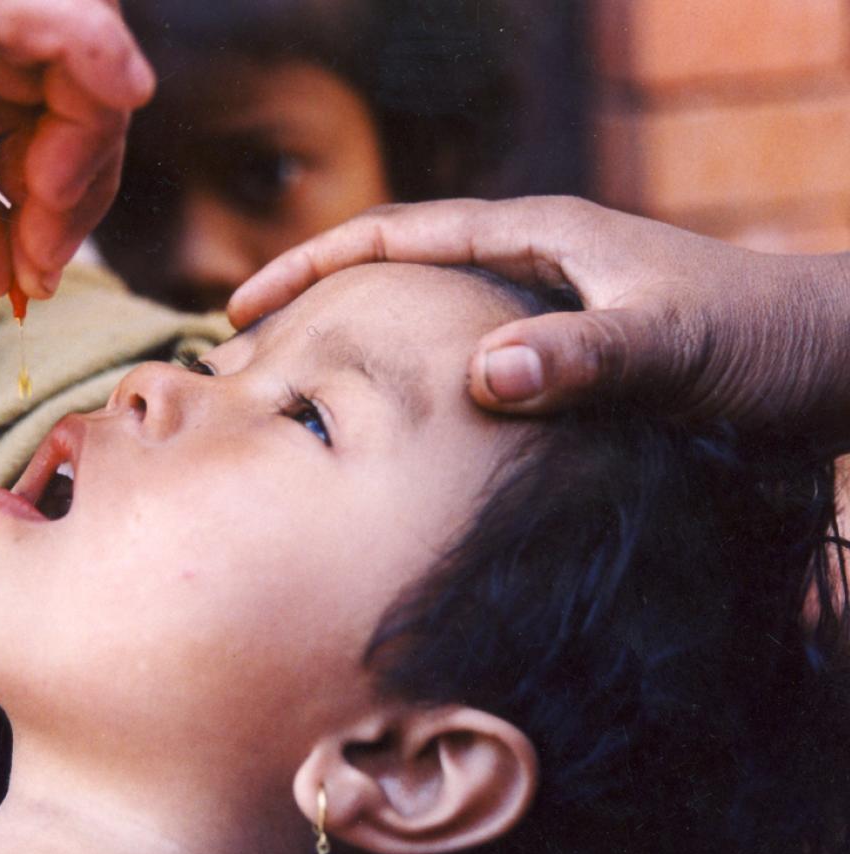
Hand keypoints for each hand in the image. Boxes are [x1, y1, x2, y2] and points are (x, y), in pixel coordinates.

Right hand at [0, 0, 153, 295]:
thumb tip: (13, 274)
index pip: (53, 85)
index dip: (70, 175)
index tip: (36, 261)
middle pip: (82, 66)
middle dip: (87, 167)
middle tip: (43, 250)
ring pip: (85, 38)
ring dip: (88, 142)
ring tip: (37, 213)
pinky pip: (53, 14)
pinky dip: (90, 78)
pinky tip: (62, 164)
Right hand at [229, 197, 849, 451]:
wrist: (836, 363)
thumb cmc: (764, 342)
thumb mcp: (673, 346)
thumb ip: (586, 356)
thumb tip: (484, 376)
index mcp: (536, 237)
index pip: (394, 236)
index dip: (311, 266)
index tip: (242, 309)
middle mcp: (531, 266)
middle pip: (394, 273)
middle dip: (319, 306)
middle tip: (253, 360)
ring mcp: (547, 311)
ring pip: (427, 323)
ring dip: (363, 350)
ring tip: (308, 400)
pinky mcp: (566, 356)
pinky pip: (469, 365)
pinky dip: (421, 390)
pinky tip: (407, 438)